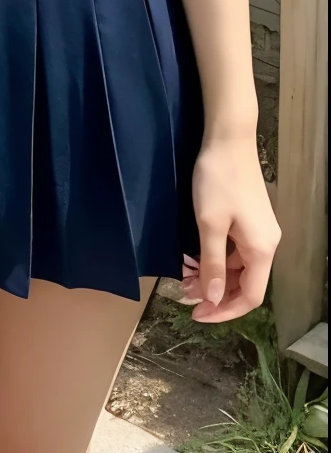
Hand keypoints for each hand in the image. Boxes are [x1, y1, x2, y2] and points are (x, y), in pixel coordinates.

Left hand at [179, 133, 280, 320]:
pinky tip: (196, 256)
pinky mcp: (250, 218)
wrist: (228, 138)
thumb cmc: (218, 180)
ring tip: (186, 276)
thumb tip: (214, 299)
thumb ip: (213, 264)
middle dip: (216, 293)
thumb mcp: (209, 224)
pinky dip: (217, 257)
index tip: (196, 314)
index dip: (224, 311)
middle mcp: (267, 244)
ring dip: (214, 275)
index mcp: (262, 250)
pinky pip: (236, 249)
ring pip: (239, 266)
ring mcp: (260, 230)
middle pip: (245, 284)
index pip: (250, 297)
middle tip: (184, 293)